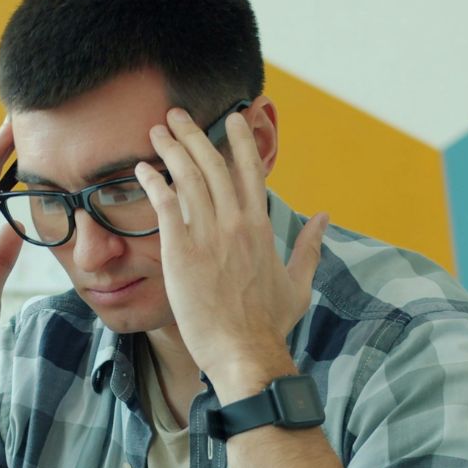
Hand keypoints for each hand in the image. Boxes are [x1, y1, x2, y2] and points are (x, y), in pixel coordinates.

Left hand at [136, 107, 327, 395]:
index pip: (250, 170)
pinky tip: (142, 169)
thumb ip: (310, 246)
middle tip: (177, 114)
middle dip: (194, 134)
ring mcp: (209, 235)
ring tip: (157, 131)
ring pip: (189, 178)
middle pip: (214, 164)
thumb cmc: (269, 324)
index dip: (239, 140)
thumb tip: (324, 218)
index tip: (232, 117)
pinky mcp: (182, 252)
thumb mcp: (298, 282)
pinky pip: (166, 205)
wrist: (244, 352)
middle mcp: (236, 223)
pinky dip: (154, 182)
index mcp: (262, 226)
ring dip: (171, 149)